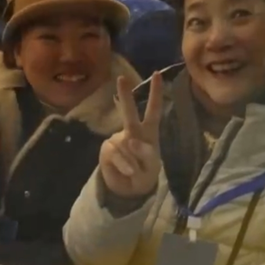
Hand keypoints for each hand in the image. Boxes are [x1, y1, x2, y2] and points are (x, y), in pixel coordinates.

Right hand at [99, 72, 163, 197]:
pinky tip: (127, 171)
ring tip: (136, 171)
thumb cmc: (145, 173)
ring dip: (133, 161)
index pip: (153, 110)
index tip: (157, 74)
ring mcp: (118, 139)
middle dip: (125, 96)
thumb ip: (145, 153)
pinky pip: (116, 154)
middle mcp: (132, 131)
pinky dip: (123, 164)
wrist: (130, 190)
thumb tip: (130, 141)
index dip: (155, 93)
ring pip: (125, 144)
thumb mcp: (152, 166)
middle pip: (129, 112)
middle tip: (121, 79)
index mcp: (148, 131)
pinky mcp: (107, 149)